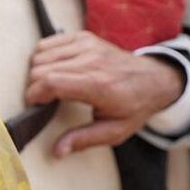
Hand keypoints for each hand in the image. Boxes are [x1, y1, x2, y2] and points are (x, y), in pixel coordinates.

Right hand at [24, 30, 185, 158]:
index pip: (52, 82)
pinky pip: (48, 43)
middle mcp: (91, 62)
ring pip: (41, 55)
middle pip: (41, 69)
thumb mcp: (114, 131)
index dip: (34, 94)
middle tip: (44, 99)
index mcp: (98, 86)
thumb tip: (57, 151)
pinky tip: (53, 68)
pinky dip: (43, 56)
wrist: (154, 79)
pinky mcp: (84, 38)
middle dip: (34, 86)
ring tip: (48, 85)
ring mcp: (87, 46)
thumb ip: (83, 140)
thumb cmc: (134, 106)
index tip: (34, 105)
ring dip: (37, 71)